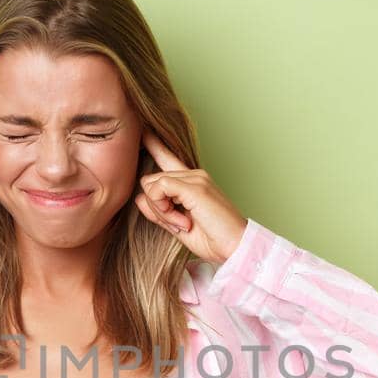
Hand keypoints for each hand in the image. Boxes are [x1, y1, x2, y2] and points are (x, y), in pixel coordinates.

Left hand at [132, 130, 248, 263]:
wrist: (236, 247)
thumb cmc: (212, 239)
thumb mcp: (177, 226)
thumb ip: (159, 212)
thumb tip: (140, 199)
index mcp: (191, 182)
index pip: (166, 157)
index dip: (153, 144)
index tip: (143, 130)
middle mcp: (194, 175)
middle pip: (150, 180)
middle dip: (155, 206)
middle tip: (177, 224)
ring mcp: (195, 178)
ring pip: (152, 185)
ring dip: (160, 210)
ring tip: (183, 224)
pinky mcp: (194, 186)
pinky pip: (159, 188)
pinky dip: (163, 210)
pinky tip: (182, 221)